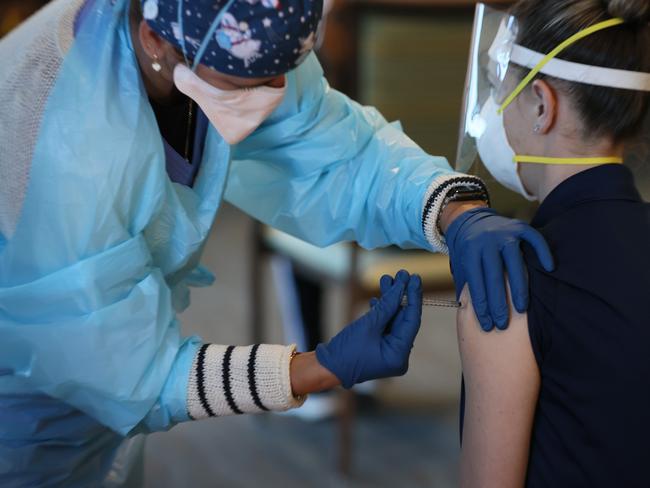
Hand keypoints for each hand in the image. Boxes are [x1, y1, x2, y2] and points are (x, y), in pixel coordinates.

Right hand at [315, 270, 422, 388]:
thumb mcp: (368, 325)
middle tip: (401, 274)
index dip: (413, 297)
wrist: (326, 367)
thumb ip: (387, 305)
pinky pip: (385, 326)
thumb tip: (402, 286)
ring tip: (386, 279)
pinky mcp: (379, 348)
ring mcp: (389, 352)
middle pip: (403, 319)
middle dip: (400, 296)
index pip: (412, 321)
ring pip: (393, 320)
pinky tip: (377, 299)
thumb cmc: (346, 350)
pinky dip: (382, 312)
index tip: (414, 278)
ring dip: (389, 301)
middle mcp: (398, 355)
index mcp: (399, 355)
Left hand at [445, 208, 553, 331]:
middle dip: (498, 303)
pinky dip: (543, 252)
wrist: (471, 219)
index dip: (481, 305)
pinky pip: (534, 239)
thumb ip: (466, 282)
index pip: (476, 282)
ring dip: (518, 288)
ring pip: (514, 262)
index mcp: (469, 250)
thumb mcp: (461, 263)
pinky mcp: (520, 226)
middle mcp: (486, 240)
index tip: (487, 324)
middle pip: (494, 276)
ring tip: (521, 309)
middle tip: (503, 324)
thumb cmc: (468, 250)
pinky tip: (549, 268)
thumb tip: (469, 312)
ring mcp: (504, 233)